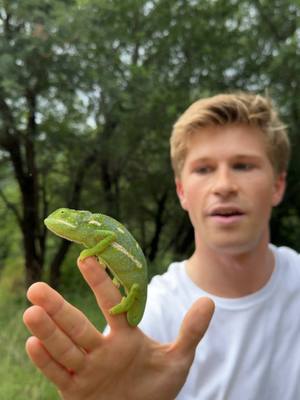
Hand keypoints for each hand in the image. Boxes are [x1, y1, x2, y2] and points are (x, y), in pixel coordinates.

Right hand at [23, 257, 213, 399]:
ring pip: (65, 346)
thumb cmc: (157, 388)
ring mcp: (87, 370)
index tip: (89, 258)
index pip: (111, 304)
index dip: (101, 282)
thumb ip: (191, 331)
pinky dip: (47, 360)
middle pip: (77, 324)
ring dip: (48, 330)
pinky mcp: (76, 392)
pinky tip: (32, 343)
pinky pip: (60, 375)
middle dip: (58, 307)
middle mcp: (101, 348)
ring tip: (32, 311)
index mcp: (125, 336)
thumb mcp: (178, 359)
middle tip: (37, 287)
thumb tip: (209, 300)